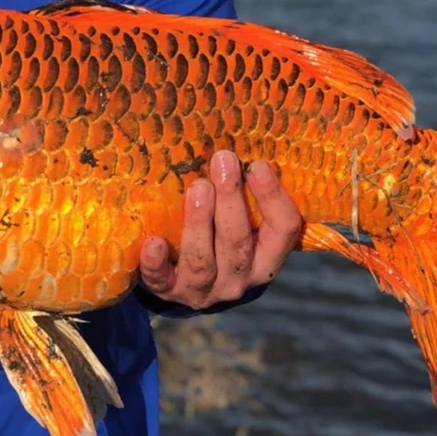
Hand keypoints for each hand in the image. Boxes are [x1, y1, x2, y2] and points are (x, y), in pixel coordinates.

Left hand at [139, 150, 301, 309]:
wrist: (186, 282)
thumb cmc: (218, 238)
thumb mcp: (242, 223)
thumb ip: (245, 195)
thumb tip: (234, 143)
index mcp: (264, 258)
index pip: (283, 231)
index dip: (273, 198)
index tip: (258, 165)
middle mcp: (239, 279)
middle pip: (238, 242)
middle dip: (231, 200)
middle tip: (223, 161)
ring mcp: (203, 289)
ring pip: (203, 261)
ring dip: (199, 223)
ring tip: (197, 188)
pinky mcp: (169, 292)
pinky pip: (162, 280)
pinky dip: (156, 262)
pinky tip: (153, 242)